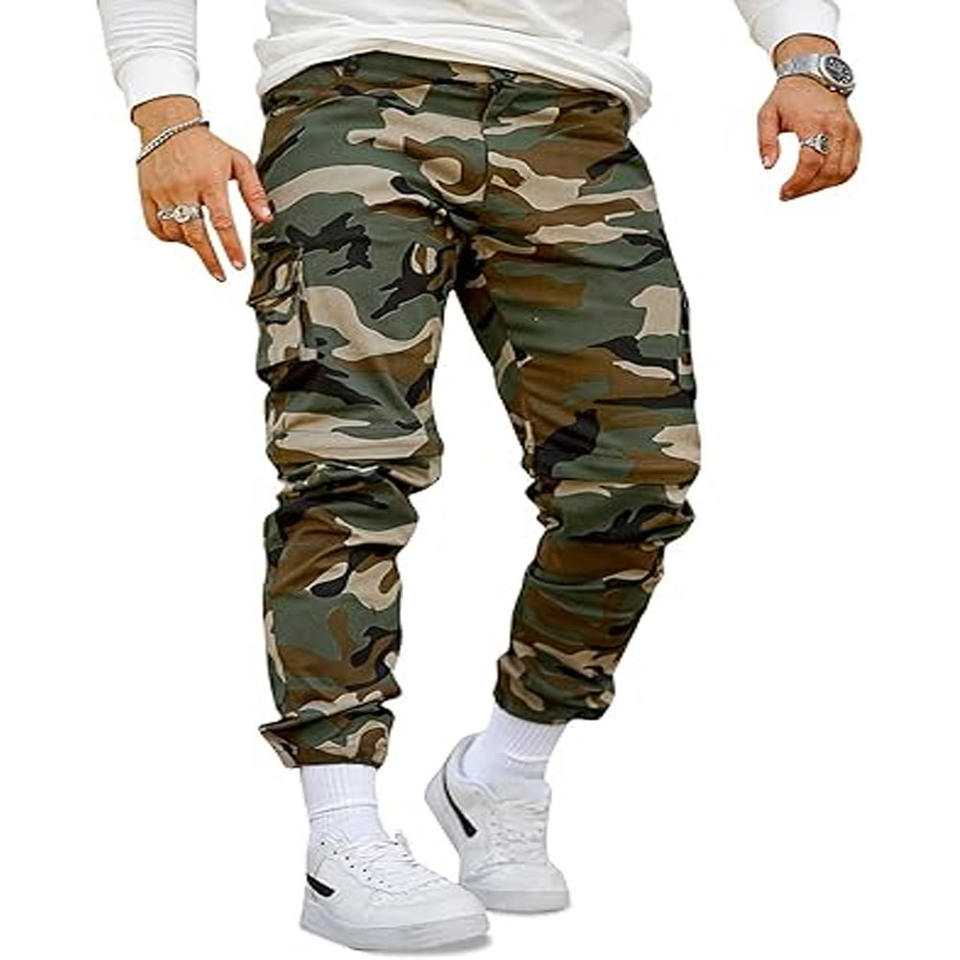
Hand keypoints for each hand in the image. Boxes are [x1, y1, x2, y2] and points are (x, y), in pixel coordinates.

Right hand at [134, 96, 272, 280]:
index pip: (222, 222)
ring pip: (175, 233)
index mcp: (209, 180)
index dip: (231, 247)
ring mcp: (162, 192)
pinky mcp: (147, 194)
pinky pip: (155, 227)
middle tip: (221, 275)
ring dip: (192, 247)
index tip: (238, 265)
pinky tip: (183, 238)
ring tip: (205, 249)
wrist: (168, 124)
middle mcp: (183, 188)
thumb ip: (254, 192)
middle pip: (196, 234)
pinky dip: (170, 238)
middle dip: (210, 259)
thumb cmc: (206, 145)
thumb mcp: (239, 162)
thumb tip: (266, 218)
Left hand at [756, 36, 861, 201]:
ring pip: (843, 171)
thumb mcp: (767, 115)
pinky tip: (818, 181)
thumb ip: (765, 142)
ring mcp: (849, 131)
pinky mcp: (855, 134)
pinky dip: (836, 178)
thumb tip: (768, 166)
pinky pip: (851, 165)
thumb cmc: (788, 96)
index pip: (811, 162)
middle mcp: (837, 126)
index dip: (797, 183)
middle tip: (789, 193)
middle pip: (828, 171)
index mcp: (814, 121)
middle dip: (807, 188)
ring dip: (822, 187)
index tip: (782, 192)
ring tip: (802, 188)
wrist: (815, 75)